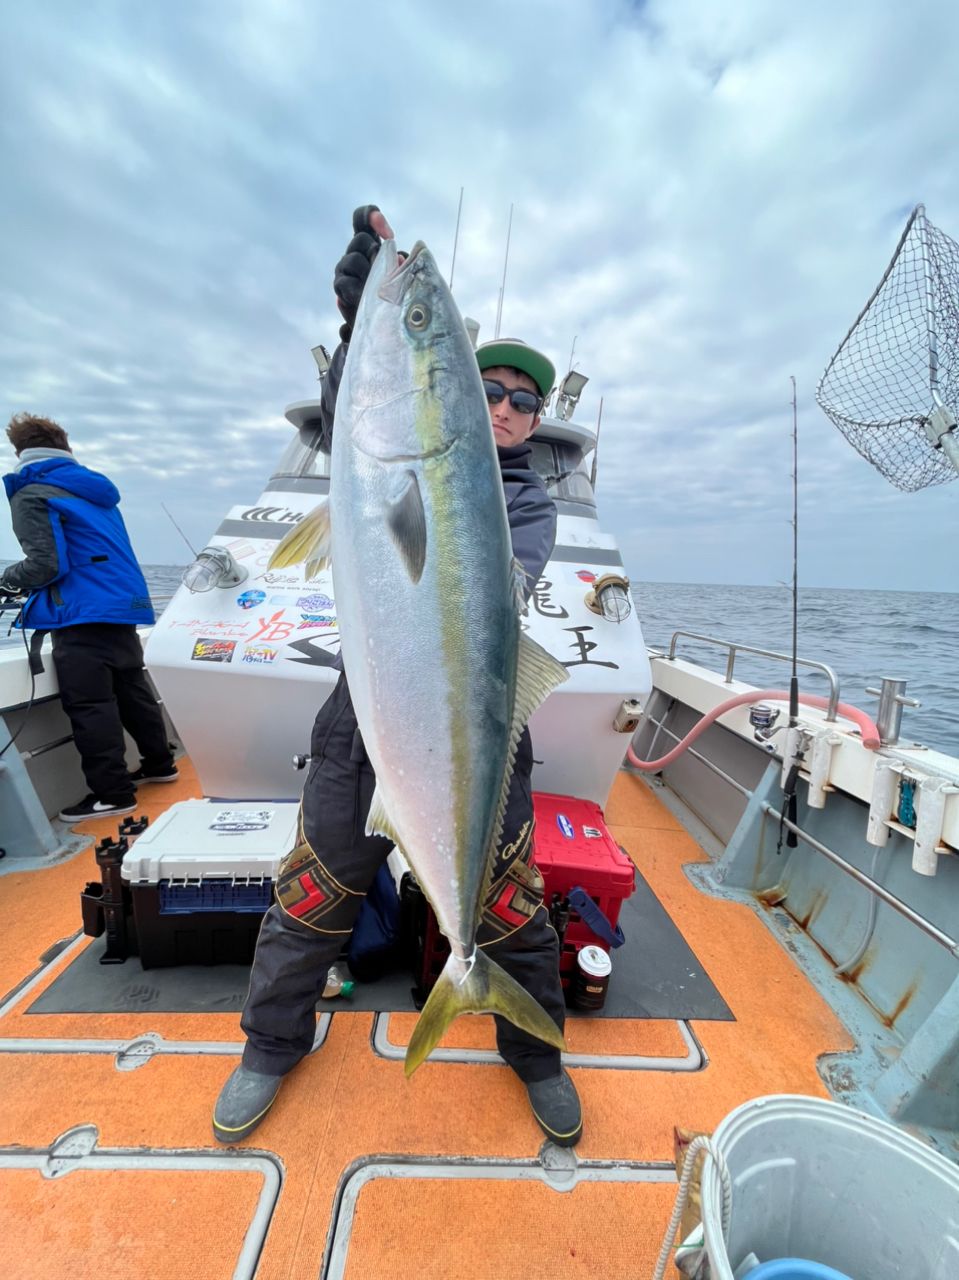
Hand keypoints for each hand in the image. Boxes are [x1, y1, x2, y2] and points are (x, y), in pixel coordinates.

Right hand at [333, 205, 395, 337]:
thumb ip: (403, 264)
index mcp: (370, 244)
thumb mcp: (405, 276)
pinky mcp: (341, 286)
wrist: (383, 324)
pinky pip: (344, 283)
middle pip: (360, 239)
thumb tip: (400, 257)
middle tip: (385, 270)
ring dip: (368, 273)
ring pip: (352, 260)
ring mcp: (345, 269)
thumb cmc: (396, 296)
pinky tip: (364, 298)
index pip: (362, 220)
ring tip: (376, 288)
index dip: (370, 216)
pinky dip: (356, 291)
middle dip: (375, 252)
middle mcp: (355, 253)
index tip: (388, 233)